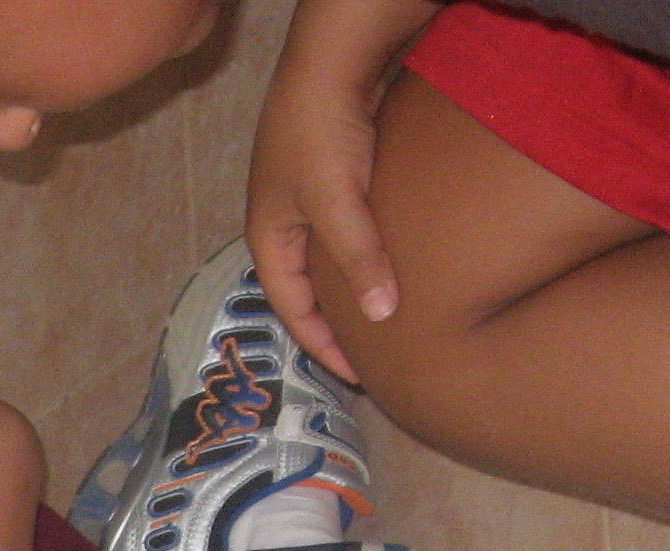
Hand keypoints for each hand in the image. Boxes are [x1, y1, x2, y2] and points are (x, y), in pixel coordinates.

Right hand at [244, 61, 400, 381]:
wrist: (336, 55)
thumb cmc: (320, 129)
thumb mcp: (337, 202)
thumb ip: (358, 260)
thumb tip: (383, 316)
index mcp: (268, 238)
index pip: (292, 311)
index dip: (323, 347)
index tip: (359, 376)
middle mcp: (286, 223)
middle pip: (310, 291)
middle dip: (338, 325)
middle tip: (376, 355)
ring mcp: (313, 199)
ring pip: (334, 262)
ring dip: (356, 290)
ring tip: (389, 318)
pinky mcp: (342, 176)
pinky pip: (356, 232)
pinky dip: (373, 256)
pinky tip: (401, 264)